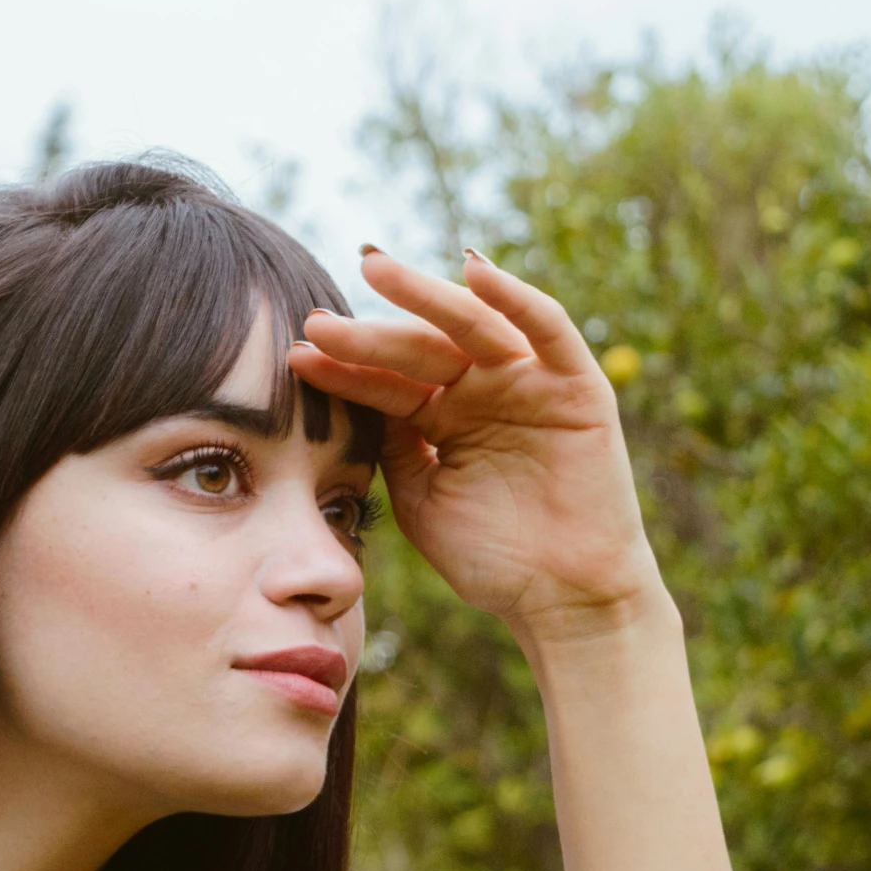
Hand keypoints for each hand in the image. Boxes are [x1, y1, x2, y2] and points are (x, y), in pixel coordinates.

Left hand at [287, 248, 666, 646]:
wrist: (560, 600)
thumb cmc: (491, 559)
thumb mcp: (421, 496)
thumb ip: (394, 444)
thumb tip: (355, 396)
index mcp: (443, 416)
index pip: (386, 382)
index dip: (342, 370)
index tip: (294, 357)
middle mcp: (483, 390)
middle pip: (419, 347)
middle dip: (367, 333)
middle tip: (317, 321)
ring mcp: (529, 383)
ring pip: (471, 325)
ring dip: (424, 296)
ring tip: (375, 270)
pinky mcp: (576, 385)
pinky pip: (548, 330)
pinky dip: (515, 297)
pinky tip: (473, 272)